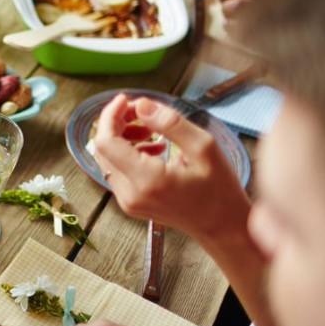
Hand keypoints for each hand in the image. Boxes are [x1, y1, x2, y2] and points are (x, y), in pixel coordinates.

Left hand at [92, 94, 249, 242]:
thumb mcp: (203, 147)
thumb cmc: (219, 189)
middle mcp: (130, 194)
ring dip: (122, 137)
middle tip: (142, 112)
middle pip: (103, 148)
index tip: (126, 99)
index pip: (106, 142)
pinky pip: (117, 170)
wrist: (222, 226)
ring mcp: (127, 201)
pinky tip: (153, 147)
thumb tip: (141, 105)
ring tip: (151, 130)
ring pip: (108, 158)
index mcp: (147, 180)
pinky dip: (127, 152)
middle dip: (117, 123)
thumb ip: (169, 123)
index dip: (111, 116)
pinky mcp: (129, 203)